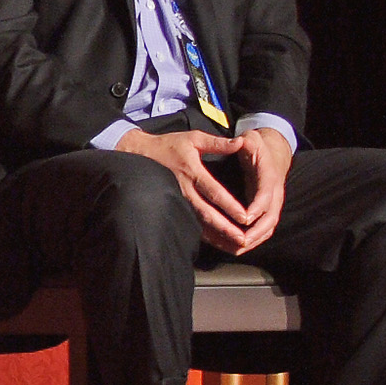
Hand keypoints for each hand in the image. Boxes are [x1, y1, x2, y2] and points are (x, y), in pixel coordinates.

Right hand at [115, 123, 254, 252]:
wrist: (140, 154)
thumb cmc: (169, 145)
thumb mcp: (193, 138)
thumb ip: (218, 143)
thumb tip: (240, 142)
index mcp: (193, 172)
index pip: (214, 192)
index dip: (229, 206)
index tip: (245, 217)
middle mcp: (186, 189)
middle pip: (208, 213)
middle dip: (226, 228)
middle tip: (243, 240)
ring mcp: (179, 200)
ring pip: (200, 222)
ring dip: (217, 235)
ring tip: (234, 245)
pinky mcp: (176, 206)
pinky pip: (192, 223)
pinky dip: (206, 235)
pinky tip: (218, 243)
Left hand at [222, 123, 291, 252]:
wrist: (272, 153)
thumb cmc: (257, 146)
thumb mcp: (252, 138)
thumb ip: (246, 141)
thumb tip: (241, 141)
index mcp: (270, 177)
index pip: (267, 195)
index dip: (258, 207)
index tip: (246, 218)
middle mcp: (274, 195)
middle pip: (270, 219)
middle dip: (256, 232)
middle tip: (240, 242)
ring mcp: (272, 206)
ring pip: (266, 229)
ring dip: (252, 241)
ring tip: (234, 248)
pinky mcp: (265, 213)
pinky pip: (260, 231)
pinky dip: (249, 241)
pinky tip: (232, 246)